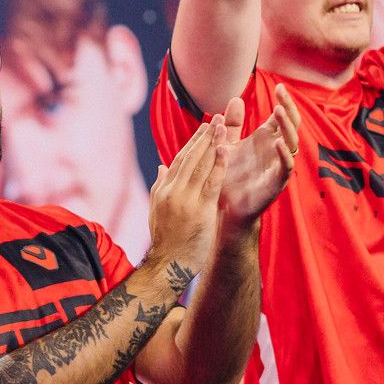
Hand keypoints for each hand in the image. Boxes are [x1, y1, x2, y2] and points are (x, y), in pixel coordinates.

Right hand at [147, 118, 226, 276]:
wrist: (168, 265)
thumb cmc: (166, 241)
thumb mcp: (157, 211)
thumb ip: (160, 186)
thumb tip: (161, 167)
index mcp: (163, 190)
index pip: (179, 159)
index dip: (193, 142)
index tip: (204, 127)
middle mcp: (172, 191)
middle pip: (190, 157)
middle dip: (204, 136)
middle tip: (216, 118)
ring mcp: (185, 199)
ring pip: (200, 165)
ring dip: (213, 143)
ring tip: (222, 126)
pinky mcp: (200, 210)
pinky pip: (211, 182)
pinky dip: (219, 164)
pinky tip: (226, 150)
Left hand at [216, 87, 300, 228]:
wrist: (222, 207)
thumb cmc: (227, 176)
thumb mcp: (227, 144)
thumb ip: (232, 124)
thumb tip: (235, 98)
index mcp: (266, 139)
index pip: (281, 116)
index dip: (284, 101)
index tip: (279, 86)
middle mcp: (275, 150)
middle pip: (291, 125)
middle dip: (288, 108)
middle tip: (282, 93)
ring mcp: (277, 166)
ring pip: (291, 143)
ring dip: (287, 127)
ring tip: (278, 111)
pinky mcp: (276, 183)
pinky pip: (285, 167)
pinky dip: (283, 154)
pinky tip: (277, 142)